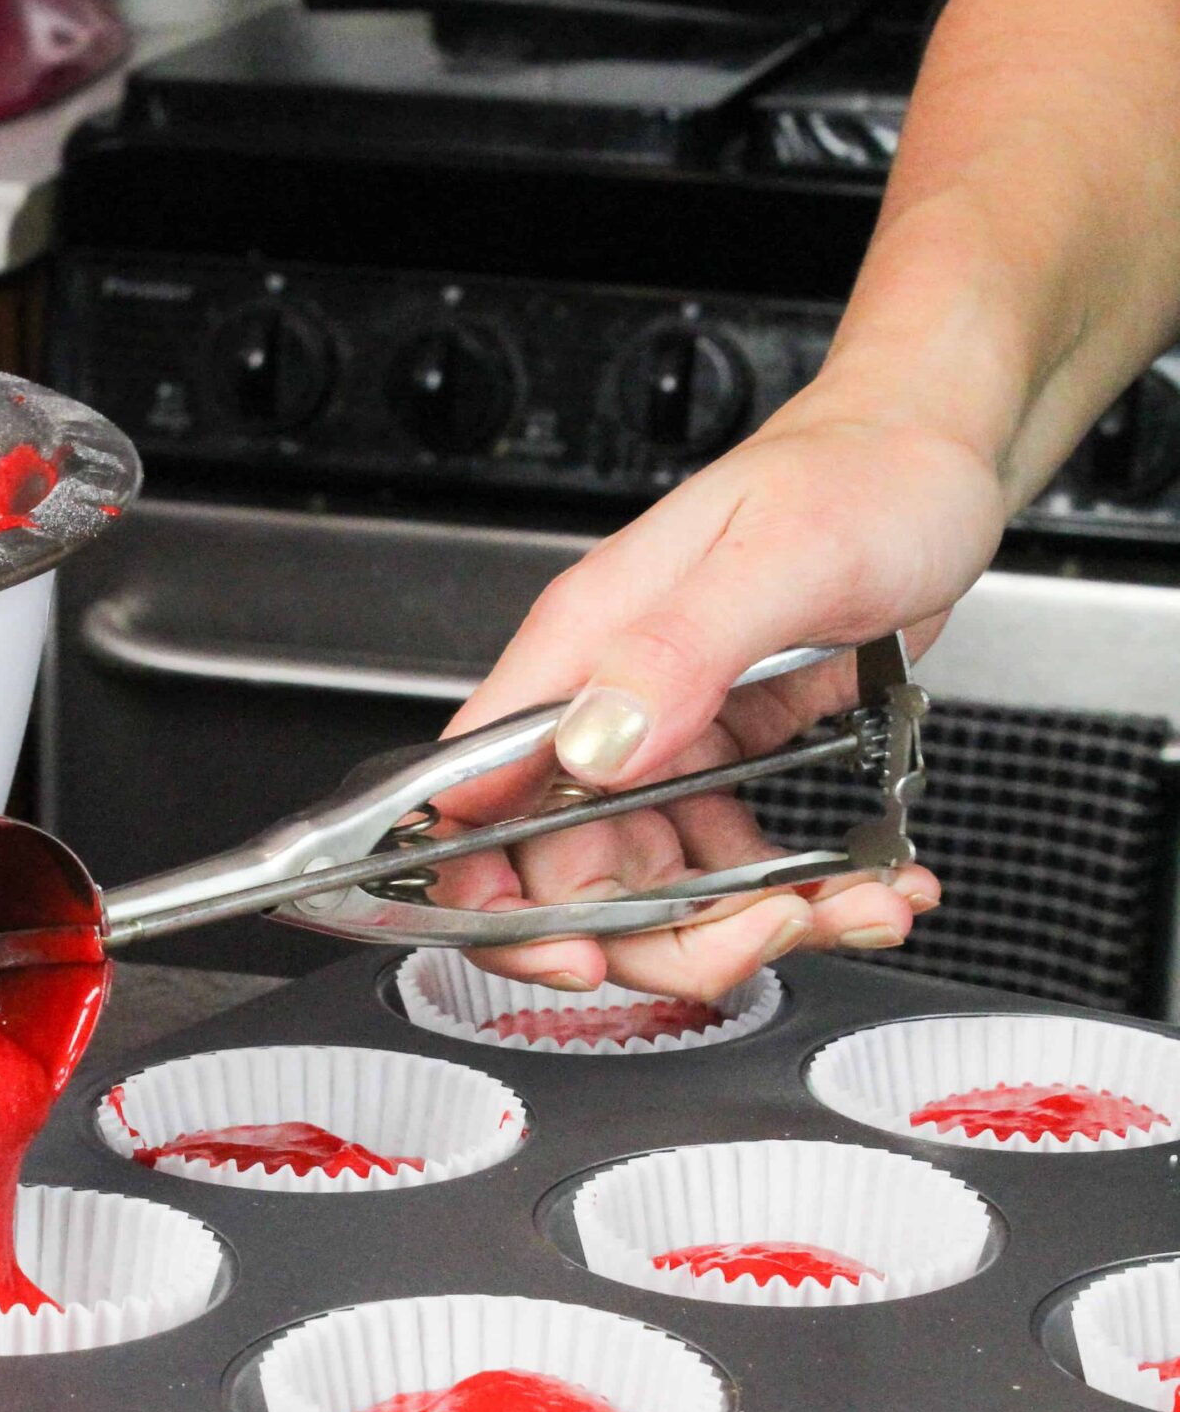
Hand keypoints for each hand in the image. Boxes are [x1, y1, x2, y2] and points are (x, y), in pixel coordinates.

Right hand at [429, 404, 1003, 997]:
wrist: (935, 459)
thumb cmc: (858, 476)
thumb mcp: (783, 554)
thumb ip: (678, 649)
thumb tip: (594, 743)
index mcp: (580, 649)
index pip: (477, 796)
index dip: (499, 897)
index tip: (574, 952)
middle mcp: (604, 704)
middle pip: (570, 877)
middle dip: (668, 935)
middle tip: (770, 929)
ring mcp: (662, 740)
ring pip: (656, 891)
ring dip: (753, 924)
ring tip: (853, 904)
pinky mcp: (721, 762)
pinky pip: (730, 866)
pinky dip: (799, 895)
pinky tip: (866, 884)